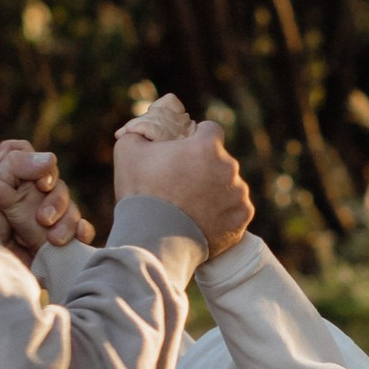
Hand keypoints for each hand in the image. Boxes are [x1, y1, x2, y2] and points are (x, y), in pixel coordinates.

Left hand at [0, 138, 94, 259]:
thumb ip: (13, 169)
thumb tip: (48, 158)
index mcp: (4, 179)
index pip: (23, 154)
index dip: (35, 162)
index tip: (41, 182)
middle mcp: (25, 195)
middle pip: (54, 182)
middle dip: (55, 200)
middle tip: (43, 219)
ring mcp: (43, 219)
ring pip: (70, 207)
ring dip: (67, 222)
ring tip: (53, 240)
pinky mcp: (56, 241)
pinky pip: (81, 229)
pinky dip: (82, 232)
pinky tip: (78, 238)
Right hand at [112, 96, 252, 252]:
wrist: (151, 241)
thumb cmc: (139, 193)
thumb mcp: (127, 151)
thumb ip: (140, 131)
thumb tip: (144, 127)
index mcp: (207, 146)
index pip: (210, 130)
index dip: (196, 139)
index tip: (185, 153)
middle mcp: (230, 168)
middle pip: (220, 160)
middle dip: (205, 168)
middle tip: (182, 185)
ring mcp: (238, 195)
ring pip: (228, 186)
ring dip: (215, 191)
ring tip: (191, 207)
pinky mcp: (241, 220)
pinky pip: (234, 211)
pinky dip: (222, 215)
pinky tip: (202, 220)